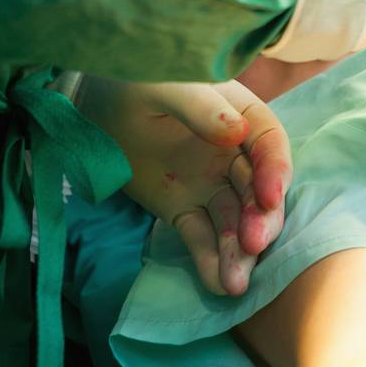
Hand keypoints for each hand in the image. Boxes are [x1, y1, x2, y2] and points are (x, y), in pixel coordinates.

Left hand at [73, 77, 292, 296]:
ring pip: (234, 221)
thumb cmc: (133, 82)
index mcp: (239, 114)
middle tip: (252, 245)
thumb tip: (237, 133)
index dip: (274, 170)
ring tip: (234, 283)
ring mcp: (210, 184)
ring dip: (238, 251)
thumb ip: (199, 106)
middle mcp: (233, 154)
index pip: (269, 144)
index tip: (270, 196)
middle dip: (260, 219)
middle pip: (257, 190)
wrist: (90, 107)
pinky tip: (217, 285)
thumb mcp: (163, 85)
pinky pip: (201, 237)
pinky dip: (210, 261)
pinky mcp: (183, 210)